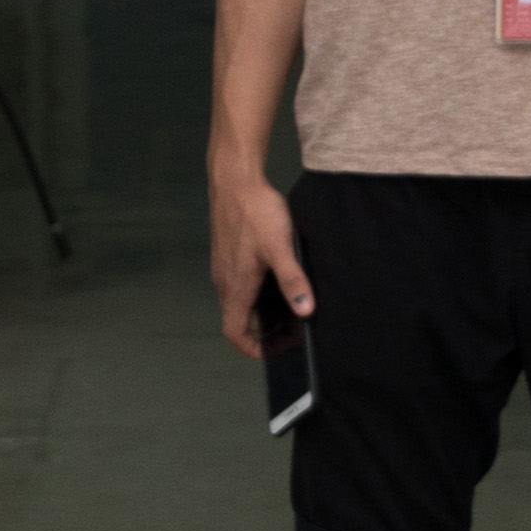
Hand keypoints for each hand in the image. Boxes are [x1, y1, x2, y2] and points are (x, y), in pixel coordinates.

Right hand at [206, 167, 312, 358]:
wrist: (235, 180)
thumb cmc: (254, 211)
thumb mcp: (280, 247)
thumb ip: (293, 280)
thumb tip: (306, 310)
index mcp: (235, 286)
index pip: (234, 332)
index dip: (252, 348)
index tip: (274, 351)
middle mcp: (225, 282)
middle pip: (239, 322)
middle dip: (264, 333)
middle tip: (292, 330)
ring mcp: (224, 268)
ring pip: (239, 304)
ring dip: (261, 314)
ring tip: (290, 310)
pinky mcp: (228, 256)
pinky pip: (240, 287)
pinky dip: (258, 296)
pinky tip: (278, 282)